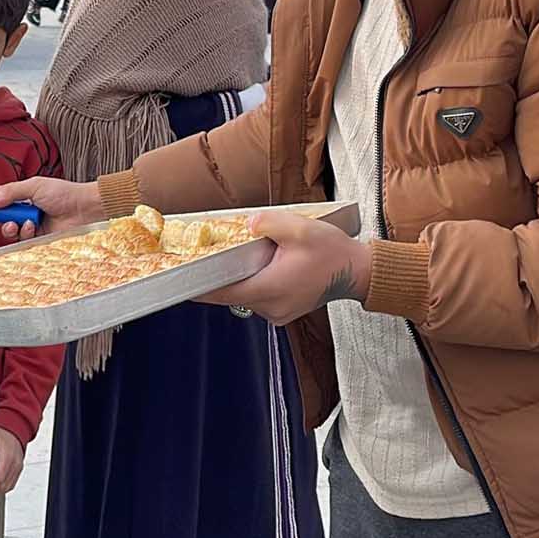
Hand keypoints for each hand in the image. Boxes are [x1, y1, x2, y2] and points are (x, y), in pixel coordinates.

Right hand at [0, 177, 103, 239]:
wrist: (84, 209)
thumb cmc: (64, 193)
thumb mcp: (34, 186)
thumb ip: (10, 192)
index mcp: (20, 195)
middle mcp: (22, 210)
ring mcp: (29, 225)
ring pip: (7, 230)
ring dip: (7, 227)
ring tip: (15, 222)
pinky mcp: (36, 239)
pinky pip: (21, 239)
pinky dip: (23, 233)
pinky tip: (32, 226)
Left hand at [195, 211, 366, 324]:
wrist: (357, 272)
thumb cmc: (332, 252)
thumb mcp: (300, 229)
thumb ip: (269, 224)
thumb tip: (248, 224)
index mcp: (270, 289)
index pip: (224, 292)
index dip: (200, 287)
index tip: (181, 281)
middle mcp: (271, 306)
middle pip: (232, 294)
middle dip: (221, 277)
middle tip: (207, 258)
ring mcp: (278, 313)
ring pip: (245, 296)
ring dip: (241, 279)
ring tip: (243, 259)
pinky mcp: (283, 311)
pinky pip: (259, 298)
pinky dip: (255, 284)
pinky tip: (262, 267)